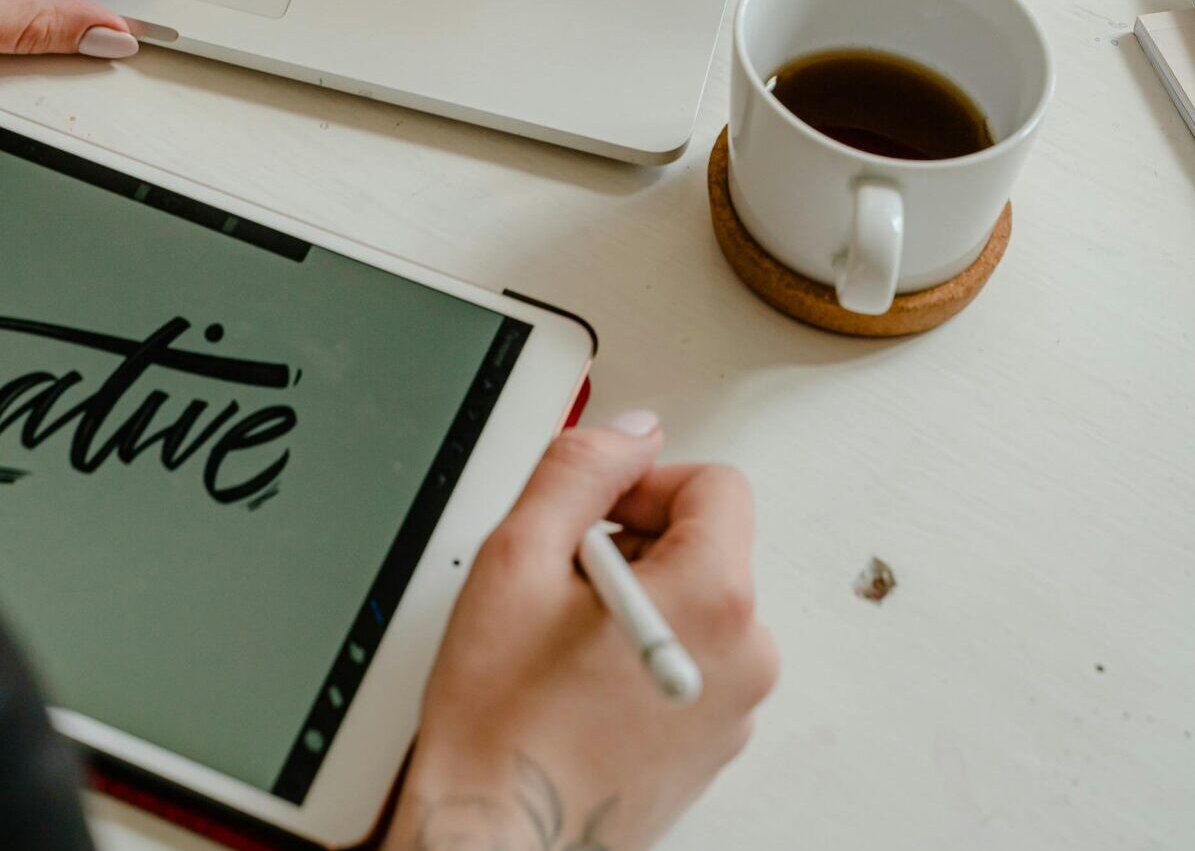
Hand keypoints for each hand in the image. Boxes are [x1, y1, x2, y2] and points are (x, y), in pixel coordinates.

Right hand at [386, 423, 777, 850]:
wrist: (498, 838)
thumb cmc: (503, 720)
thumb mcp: (520, 554)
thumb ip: (580, 471)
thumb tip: (629, 434)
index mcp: (714, 598)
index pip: (715, 485)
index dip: (642, 482)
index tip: (590, 511)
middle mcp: (746, 656)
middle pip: (705, 543)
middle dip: (631, 541)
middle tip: (557, 581)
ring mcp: (734, 708)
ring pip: (692, 600)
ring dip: (631, 595)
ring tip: (560, 638)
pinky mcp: (712, 744)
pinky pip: (689, 656)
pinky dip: (640, 645)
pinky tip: (577, 679)